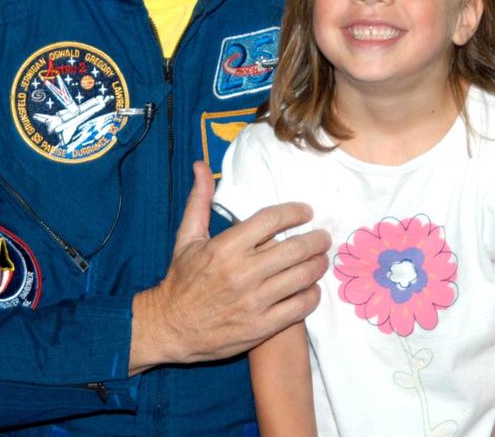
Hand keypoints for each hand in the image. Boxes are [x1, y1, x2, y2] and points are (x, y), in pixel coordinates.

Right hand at [129, 161, 329, 372]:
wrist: (171, 327)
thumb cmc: (181, 280)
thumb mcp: (187, 237)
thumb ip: (199, 200)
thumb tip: (201, 165)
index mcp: (225, 247)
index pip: (272, 220)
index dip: (295, 212)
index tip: (306, 212)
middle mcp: (242, 273)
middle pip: (294, 249)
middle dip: (316, 239)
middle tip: (323, 236)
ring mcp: (254, 302)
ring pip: (302, 277)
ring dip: (318, 265)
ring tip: (322, 259)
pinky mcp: (261, 326)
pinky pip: (299, 307)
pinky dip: (312, 295)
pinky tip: (312, 287)